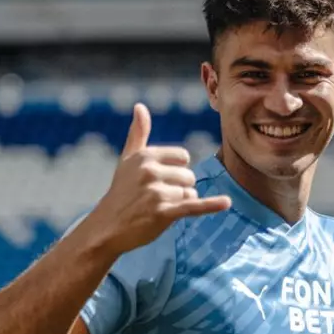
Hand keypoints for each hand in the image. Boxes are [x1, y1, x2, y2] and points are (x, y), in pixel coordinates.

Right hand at [90, 103, 231, 254]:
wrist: (107, 227)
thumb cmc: (121, 193)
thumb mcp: (127, 160)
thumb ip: (138, 133)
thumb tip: (140, 106)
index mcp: (146, 156)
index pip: (183, 157)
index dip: (177, 170)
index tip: (159, 180)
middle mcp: (150, 171)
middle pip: (189, 176)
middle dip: (179, 189)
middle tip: (156, 199)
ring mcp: (156, 192)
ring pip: (190, 194)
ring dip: (179, 204)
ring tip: (157, 209)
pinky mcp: (163, 213)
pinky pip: (193, 206)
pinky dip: (211, 205)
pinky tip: (226, 203)